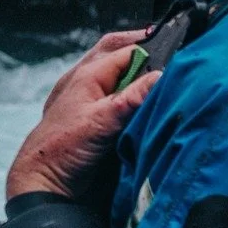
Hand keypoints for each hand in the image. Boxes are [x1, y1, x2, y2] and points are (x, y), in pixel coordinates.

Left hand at [5, 30, 159, 200]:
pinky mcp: (89, 114)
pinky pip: (112, 93)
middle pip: (118, 54)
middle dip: (144, 49)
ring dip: (137, 71)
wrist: (43, 179)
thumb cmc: (64, 147)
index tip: (183, 54)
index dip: (155, 49)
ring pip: (116, 72)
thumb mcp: (103, 121)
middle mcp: (86, 80)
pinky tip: (144, 99)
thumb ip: (133, 98)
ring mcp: (85, 96)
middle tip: (174, 50)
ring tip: (164, 73)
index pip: (128, 50)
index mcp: (88, 75)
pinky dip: (129, 91)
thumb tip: (164, 75)